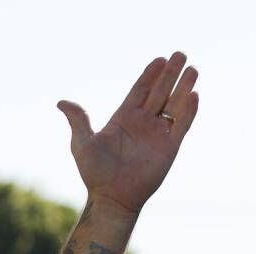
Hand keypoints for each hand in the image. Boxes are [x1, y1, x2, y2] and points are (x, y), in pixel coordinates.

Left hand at [58, 52, 198, 216]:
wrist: (112, 198)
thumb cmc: (95, 173)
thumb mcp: (82, 143)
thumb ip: (78, 120)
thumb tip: (61, 102)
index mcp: (123, 118)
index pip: (140, 90)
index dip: (150, 75)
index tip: (160, 59)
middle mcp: (143, 123)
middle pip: (159, 92)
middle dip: (170, 74)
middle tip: (180, 54)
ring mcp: (157, 134)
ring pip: (174, 105)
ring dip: (183, 87)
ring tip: (192, 68)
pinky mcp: (169, 148)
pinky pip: (182, 125)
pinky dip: (189, 111)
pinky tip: (194, 94)